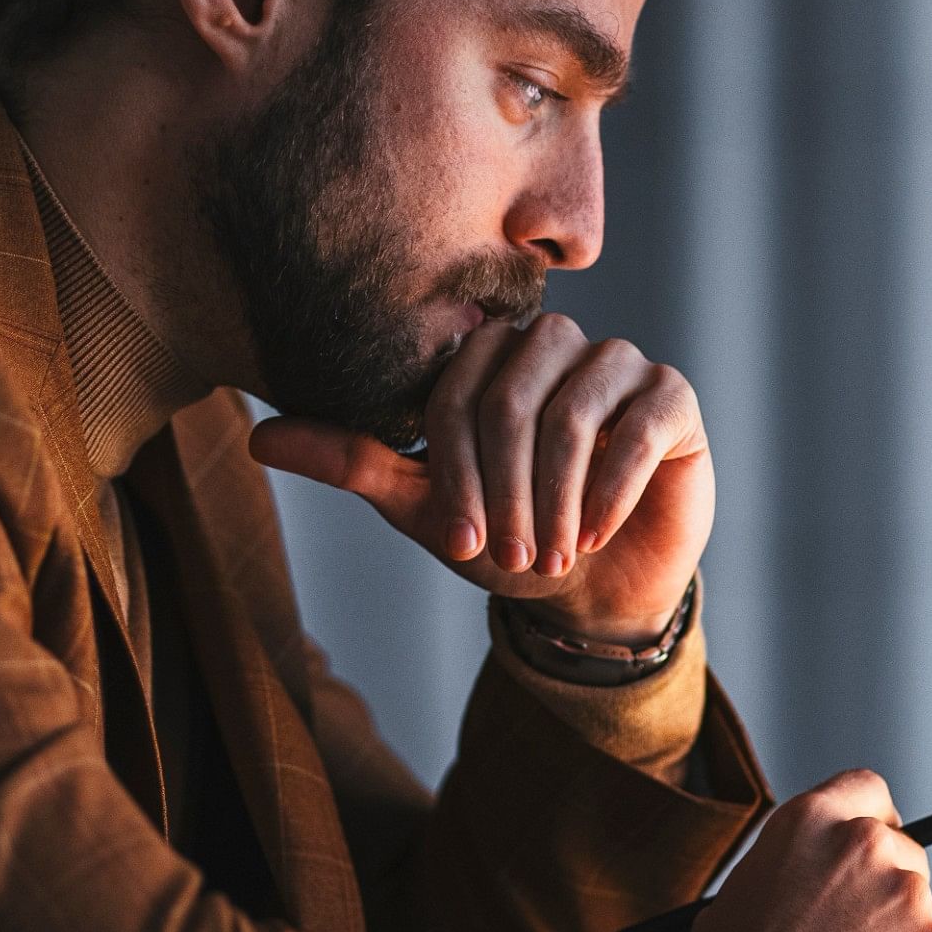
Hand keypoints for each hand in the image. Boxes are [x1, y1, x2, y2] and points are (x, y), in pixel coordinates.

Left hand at [248, 313, 711, 643]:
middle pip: (512, 396)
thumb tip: (258, 439)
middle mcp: (554, 343)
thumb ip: (353, 461)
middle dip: (504, 488)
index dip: (454, 470)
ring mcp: (618, 365)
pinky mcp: (673, 399)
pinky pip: (638, 426)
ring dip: (554, 495)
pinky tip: (594, 533)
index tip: (459, 542)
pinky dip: (610, 488)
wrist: (595, 588)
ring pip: (573, 411)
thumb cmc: (506, 536)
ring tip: (553, 553)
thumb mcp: (424, 507)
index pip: (456, 391)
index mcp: (488, 357)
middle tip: (510, 554)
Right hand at [681, 769, 931, 931]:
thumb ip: (792, 873)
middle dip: (886, 894)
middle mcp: (867, 846)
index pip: (868, 791)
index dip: (872, 821)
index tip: (873, 850)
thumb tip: (817, 885)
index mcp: (813, 821)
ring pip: (921, 916)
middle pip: (904, 853)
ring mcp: (910, 898)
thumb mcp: (740, 898)